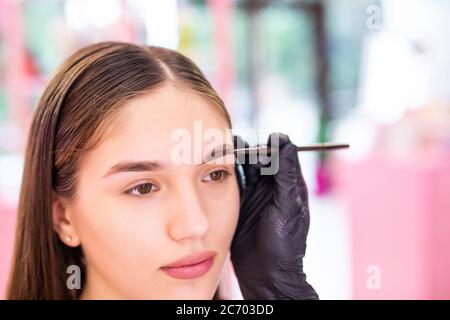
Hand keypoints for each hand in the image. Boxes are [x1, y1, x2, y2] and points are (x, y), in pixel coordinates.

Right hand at [231, 132, 318, 299]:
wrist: (266, 272)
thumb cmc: (284, 242)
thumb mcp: (287, 207)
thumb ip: (286, 176)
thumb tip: (285, 143)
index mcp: (288, 184)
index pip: (282, 153)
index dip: (272, 144)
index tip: (263, 141)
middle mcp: (271, 186)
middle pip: (260, 157)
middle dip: (249, 148)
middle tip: (236, 142)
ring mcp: (255, 193)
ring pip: (245, 167)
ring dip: (236, 157)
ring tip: (223, 149)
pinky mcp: (240, 202)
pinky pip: (232, 181)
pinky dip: (225, 172)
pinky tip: (216, 166)